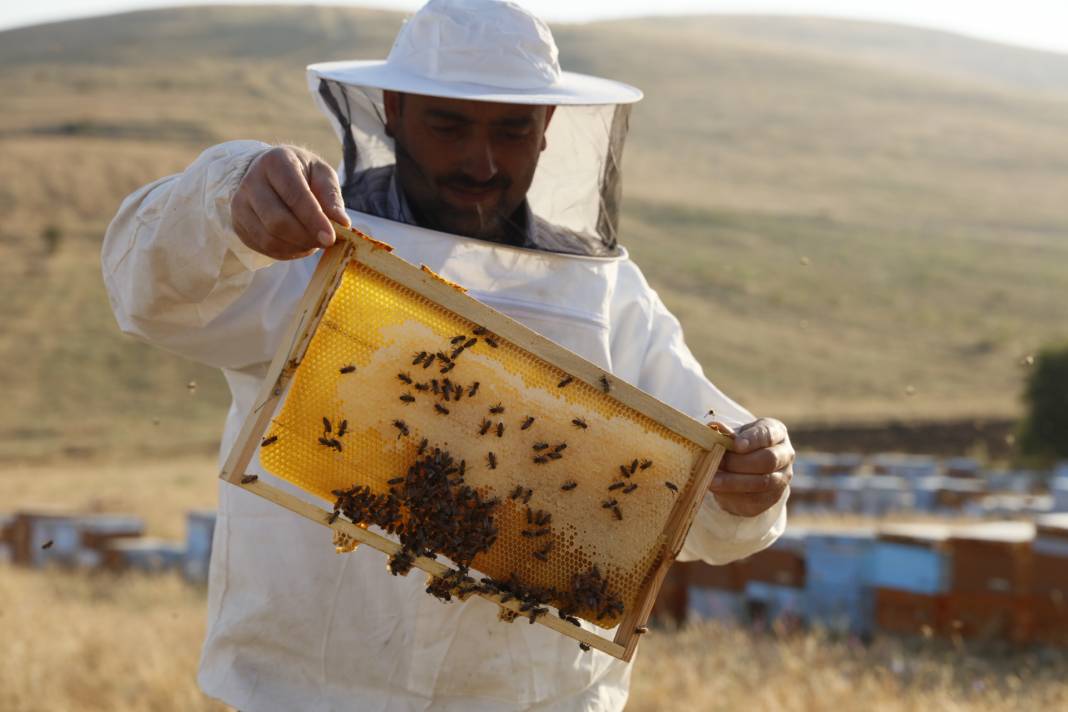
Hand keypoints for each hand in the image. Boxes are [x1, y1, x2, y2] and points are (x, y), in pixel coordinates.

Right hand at [231, 145, 349, 259]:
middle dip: (305, 237)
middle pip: (277, 221)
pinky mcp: (238, 223)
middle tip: (325, 242)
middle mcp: (251, 181)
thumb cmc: (302, 173)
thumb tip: (342, 223)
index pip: (294, 195)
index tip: (330, 238)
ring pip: (268, 238)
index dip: (313, 219)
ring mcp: (240, 204)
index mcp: (276, 162)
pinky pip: (263, 247)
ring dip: (296, 247)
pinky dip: (286, 253)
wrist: (270, 174)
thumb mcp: (322, 175)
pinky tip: (299, 245)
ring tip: (313, 242)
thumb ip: (331, 197)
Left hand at [708, 418, 792, 517]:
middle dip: (739, 462)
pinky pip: (755, 499)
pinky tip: (719, 490)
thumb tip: (715, 427)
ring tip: (712, 480)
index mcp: (777, 433)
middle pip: (768, 460)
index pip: (768, 434)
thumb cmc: (741, 445)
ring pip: (762, 482)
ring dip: (734, 482)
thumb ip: (727, 433)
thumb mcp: (735, 435)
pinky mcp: (772, 498)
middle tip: (718, 462)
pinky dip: (734, 495)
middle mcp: (785, 455)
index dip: (752, 439)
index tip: (736, 444)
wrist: (748, 469)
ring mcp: (782, 478)